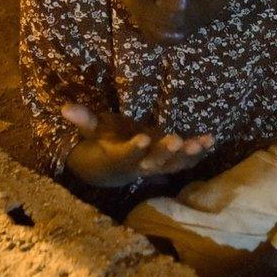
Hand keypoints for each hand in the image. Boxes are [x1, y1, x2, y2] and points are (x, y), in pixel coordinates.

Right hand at [62, 103, 214, 186]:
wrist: (113, 169)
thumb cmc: (103, 143)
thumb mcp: (93, 132)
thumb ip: (84, 120)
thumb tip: (65, 108)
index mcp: (121, 158)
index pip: (127, 155)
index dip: (134, 149)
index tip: (143, 138)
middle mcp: (142, 166)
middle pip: (155, 162)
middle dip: (167, 152)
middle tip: (176, 139)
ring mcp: (158, 166)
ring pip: (175, 164)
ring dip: (189, 154)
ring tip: (201, 142)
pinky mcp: (170, 163)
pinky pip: (187, 161)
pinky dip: (199, 152)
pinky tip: (210, 141)